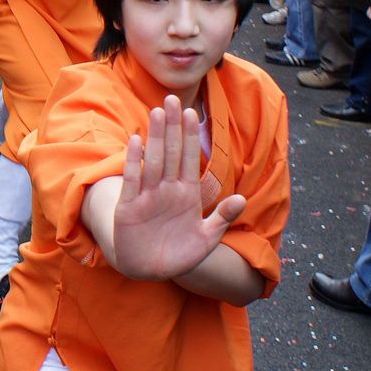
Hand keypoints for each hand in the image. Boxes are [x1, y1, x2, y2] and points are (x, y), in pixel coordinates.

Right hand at [110, 96, 246, 279]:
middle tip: (171, 98)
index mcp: (186, 194)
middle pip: (170, 152)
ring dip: (156, 137)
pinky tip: (136, 142)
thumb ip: (222, 217)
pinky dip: (133, 162)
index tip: (191, 112)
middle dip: (172, 126)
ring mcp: (146, 197)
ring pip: (153, 161)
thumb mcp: (207, 237)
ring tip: (157, 112)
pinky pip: (132, 181)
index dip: (190, 136)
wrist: (151, 272)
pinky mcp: (128, 208)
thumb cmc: (179, 254)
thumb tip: (241, 198)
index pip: (188, 158)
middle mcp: (166, 190)